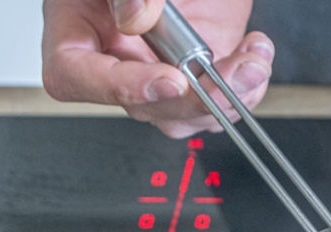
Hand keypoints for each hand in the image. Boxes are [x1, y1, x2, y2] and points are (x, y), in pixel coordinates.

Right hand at [42, 0, 272, 137]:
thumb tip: (136, 16)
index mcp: (75, 29)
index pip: (75, 77)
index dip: (122, 87)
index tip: (170, 81)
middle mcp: (114, 60)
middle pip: (143, 107)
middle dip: (196, 98)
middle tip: (234, 71)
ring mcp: (157, 75)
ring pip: (186, 116)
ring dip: (229, 97)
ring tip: (254, 60)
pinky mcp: (195, 80)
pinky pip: (218, 106)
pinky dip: (246, 87)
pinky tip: (256, 52)